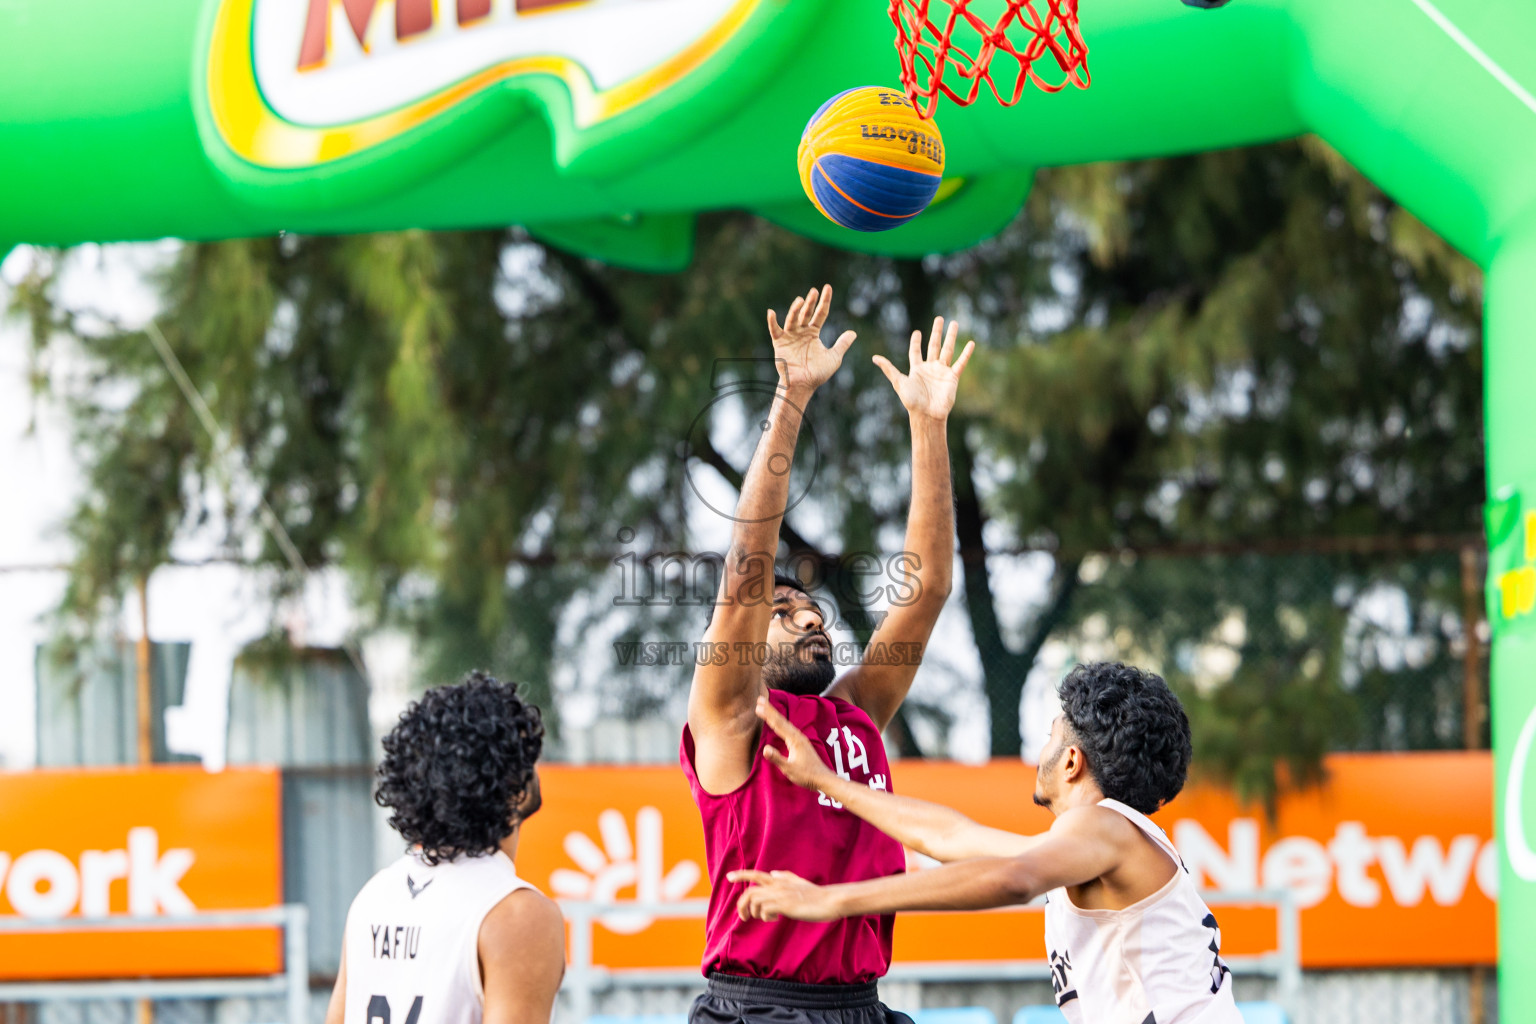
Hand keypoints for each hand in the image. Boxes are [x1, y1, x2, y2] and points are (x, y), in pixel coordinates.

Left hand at [726, 869, 841, 921]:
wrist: (829, 901)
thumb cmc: (815, 894)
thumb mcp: (799, 882)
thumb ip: (785, 877)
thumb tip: (773, 873)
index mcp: (780, 880)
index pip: (756, 874)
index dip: (741, 875)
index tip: (729, 877)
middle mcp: (778, 886)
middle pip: (750, 892)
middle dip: (742, 905)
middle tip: (743, 917)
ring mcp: (781, 895)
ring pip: (755, 901)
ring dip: (755, 913)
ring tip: (765, 918)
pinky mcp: (785, 906)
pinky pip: (765, 911)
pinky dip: (766, 917)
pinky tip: (775, 919)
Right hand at [756, 695, 836, 792]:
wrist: (822, 778)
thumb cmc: (806, 775)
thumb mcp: (789, 769)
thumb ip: (777, 759)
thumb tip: (765, 749)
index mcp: (794, 740)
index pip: (778, 724)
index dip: (767, 715)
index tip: (758, 706)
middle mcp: (797, 736)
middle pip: (781, 720)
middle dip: (770, 709)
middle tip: (760, 699)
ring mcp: (800, 738)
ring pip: (785, 723)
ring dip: (775, 714)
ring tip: (766, 707)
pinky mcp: (800, 742)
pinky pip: (788, 728)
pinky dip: (780, 722)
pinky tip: (778, 723)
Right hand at [768, 285, 856, 393]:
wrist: (803, 385)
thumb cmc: (818, 373)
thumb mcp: (834, 357)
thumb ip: (842, 344)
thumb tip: (854, 333)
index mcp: (813, 332)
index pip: (820, 313)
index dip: (824, 301)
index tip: (827, 287)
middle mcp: (801, 331)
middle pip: (806, 313)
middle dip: (810, 302)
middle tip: (814, 291)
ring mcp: (790, 336)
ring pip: (793, 319)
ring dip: (796, 309)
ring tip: (801, 300)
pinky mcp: (779, 343)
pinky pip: (775, 330)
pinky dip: (772, 322)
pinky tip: (771, 312)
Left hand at [873, 316, 975, 420]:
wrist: (927, 414)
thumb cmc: (912, 401)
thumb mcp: (899, 382)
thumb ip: (889, 369)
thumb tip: (874, 358)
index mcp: (917, 369)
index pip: (916, 352)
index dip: (916, 343)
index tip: (917, 332)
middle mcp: (930, 368)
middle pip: (934, 346)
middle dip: (936, 332)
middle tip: (939, 318)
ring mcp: (942, 372)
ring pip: (947, 350)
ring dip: (951, 336)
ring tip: (954, 323)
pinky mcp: (952, 377)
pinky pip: (960, 363)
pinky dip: (966, 354)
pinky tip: (971, 343)